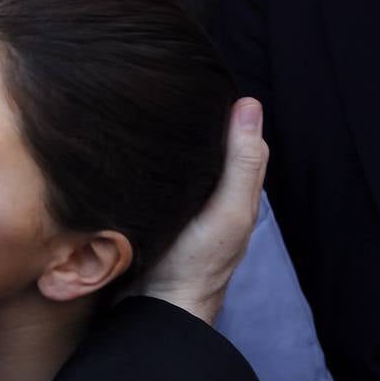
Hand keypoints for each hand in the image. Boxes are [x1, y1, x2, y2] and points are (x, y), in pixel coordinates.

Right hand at [142, 98, 267, 324]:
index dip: (223, 106)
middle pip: (202, 144)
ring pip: (175, 157)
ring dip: (163, 134)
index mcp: (234, 189)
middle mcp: (208, 192)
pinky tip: (128, 143)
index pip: (234, 135)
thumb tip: (250, 103)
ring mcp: (178, 202)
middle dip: (189, 116)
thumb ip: (242, 161)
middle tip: (164, 81)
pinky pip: (151, 173)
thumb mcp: (229, 209)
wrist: (156, 305)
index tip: (199, 74)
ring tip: (143, 103)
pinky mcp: (150, 208)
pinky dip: (145, 155)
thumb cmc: (198, 261)